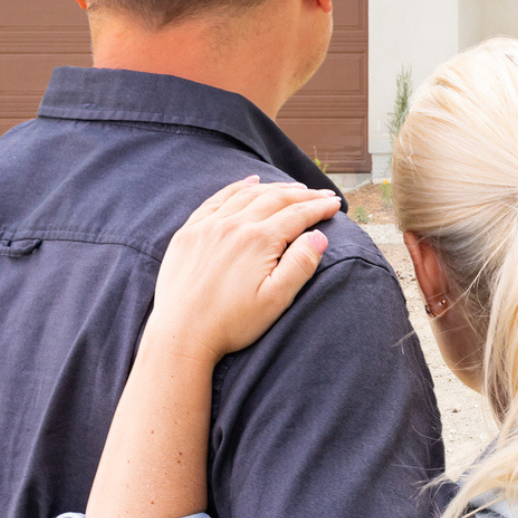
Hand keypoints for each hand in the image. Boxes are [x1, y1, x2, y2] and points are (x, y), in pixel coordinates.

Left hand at [149, 177, 343, 360]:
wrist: (181, 334)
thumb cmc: (231, 323)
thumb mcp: (276, 300)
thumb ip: (301, 265)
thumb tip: (319, 236)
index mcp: (259, 240)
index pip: (297, 214)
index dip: (319, 207)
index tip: (336, 204)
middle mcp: (234, 225)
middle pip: (276, 198)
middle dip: (304, 194)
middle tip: (324, 194)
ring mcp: (209, 226)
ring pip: (248, 194)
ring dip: (275, 187)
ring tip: (295, 188)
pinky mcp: (190, 232)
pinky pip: (218, 199)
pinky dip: (238, 187)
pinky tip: (250, 182)